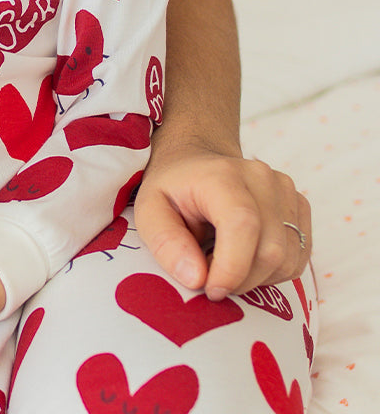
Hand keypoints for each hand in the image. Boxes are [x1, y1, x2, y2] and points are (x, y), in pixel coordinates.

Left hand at [133, 138, 311, 299]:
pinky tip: (244, 256)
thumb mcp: (148, 210)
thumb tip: (197, 279)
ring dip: (255, 278)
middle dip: (239, 279)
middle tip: (209, 275)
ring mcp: (285, 190)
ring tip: (222, 259)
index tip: (211, 290)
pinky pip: (297, 258)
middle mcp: (261, 178)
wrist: (195, 158)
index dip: (232, 268)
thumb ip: (165, 242)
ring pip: (287, 260)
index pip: (243, 225)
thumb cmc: (171, 187)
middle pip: (270, 251)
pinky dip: (271, 271)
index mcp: (221, 175)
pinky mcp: (299, 206)